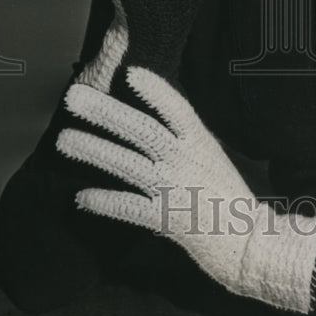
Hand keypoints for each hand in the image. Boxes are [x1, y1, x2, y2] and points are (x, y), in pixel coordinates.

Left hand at [57, 66, 315, 313]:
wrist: (252, 244)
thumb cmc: (229, 199)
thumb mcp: (210, 159)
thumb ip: (183, 142)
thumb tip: (150, 124)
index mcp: (201, 142)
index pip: (177, 108)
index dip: (154, 89)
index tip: (130, 71)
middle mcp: (187, 160)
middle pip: (141, 129)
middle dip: (105, 112)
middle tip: (73, 98)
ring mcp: (176, 189)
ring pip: (128, 163)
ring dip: (93, 150)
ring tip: (64, 140)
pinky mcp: (167, 219)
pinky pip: (128, 206)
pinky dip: (104, 201)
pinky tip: (81, 197)